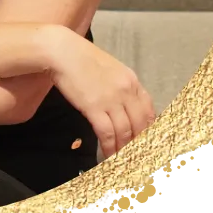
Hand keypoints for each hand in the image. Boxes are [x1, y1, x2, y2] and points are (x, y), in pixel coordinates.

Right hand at [43, 25, 155, 161]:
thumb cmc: (81, 57)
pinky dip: (109, 147)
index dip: (149, 129)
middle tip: (136, 157)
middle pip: (141, 124)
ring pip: (125, 132)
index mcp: (132, 80)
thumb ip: (120, 86)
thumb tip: (123, 105)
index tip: (146, 141)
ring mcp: (111, 99)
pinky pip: (107, 133)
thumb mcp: (110, 68)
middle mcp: (126, 90)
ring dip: (124, 149)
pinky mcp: (94, 107)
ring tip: (122, 161)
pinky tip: (107, 156)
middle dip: (139, 143)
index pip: (149, 110)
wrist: (62, 51)